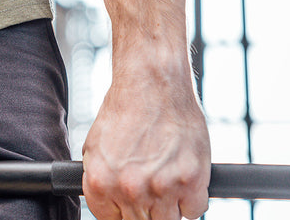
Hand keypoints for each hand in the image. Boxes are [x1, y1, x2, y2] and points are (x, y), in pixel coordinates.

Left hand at [82, 62, 210, 219]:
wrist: (151, 83)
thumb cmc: (124, 109)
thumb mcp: (95, 146)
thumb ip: (100, 179)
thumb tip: (108, 203)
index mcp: (100, 183)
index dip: (122, 213)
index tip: (130, 207)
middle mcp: (129, 189)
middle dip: (145, 210)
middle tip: (150, 190)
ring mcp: (162, 188)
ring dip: (168, 208)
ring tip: (166, 182)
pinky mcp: (192, 182)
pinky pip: (194, 211)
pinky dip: (191, 200)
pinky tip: (183, 179)